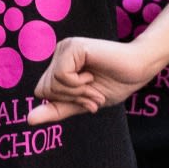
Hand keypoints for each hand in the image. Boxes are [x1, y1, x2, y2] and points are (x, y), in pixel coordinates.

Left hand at [29, 37, 165, 123]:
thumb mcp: (82, 103)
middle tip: (93, 92)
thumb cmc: (115, 84)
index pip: (41, 92)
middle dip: (72, 98)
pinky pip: (61, 75)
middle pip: (44, 89)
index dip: (64, 101)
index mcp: (59, 63)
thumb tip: (29, 120)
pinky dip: (78, 84)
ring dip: (78, 92)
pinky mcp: (73, 47)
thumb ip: (56, 110)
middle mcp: (59, 53)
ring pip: (52, 83)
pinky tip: (92, 74)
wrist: (139, 70)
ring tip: (94, 84)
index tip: (88, 98)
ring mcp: (65, 48)